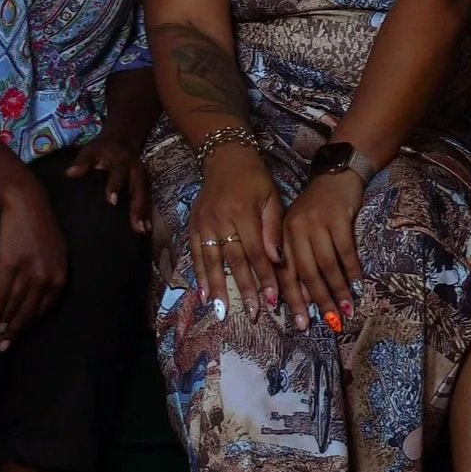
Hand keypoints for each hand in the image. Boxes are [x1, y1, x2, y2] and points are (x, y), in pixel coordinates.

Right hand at [0, 173, 67, 346]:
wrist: (28, 206)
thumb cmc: (43, 230)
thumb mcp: (57, 255)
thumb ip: (51, 277)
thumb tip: (38, 301)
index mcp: (60, 276)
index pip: (45, 309)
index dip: (31, 322)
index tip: (21, 333)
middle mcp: (46, 278)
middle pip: (29, 311)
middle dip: (16, 330)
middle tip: (5, 346)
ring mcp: (27, 272)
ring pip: (14, 305)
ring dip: (4, 322)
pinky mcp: (10, 266)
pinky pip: (2, 293)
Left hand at [65, 135, 152, 234]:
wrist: (123, 138)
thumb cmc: (102, 148)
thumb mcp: (91, 150)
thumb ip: (82, 162)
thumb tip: (70, 173)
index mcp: (121, 159)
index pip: (118, 172)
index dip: (115, 186)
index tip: (111, 201)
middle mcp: (135, 169)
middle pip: (137, 188)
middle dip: (137, 206)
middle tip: (135, 225)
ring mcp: (142, 177)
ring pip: (145, 195)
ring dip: (144, 213)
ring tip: (142, 231)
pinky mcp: (145, 184)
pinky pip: (148, 199)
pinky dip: (148, 214)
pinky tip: (147, 229)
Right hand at [188, 144, 282, 321]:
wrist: (225, 158)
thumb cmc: (255, 180)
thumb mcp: (272, 197)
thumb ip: (273, 228)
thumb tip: (277, 259)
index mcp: (244, 212)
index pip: (256, 252)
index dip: (265, 277)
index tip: (273, 300)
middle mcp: (221, 219)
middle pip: (235, 260)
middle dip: (245, 289)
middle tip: (254, 313)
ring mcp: (204, 223)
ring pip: (212, 260)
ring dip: (218, 288)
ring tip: (222, 311)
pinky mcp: (193, 225)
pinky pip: (196, 254)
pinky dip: (199, 275)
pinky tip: (203, 295)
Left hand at [282, 170, 365, 334]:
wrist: (336, 175)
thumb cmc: (318, 209)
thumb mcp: (301, 230)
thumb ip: (298, 259)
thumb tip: (305, 298)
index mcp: (282, 235)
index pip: (286, 273)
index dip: (294, 300)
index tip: (301, 323)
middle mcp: (296, 229)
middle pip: (306, 272)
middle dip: (318, 300)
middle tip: (328, 322)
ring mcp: (317, 222)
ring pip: (326, 264)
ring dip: (338, 290)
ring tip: (346, 310)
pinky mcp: (337, 217)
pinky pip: (345, 251)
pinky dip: (352, 271)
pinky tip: (357, 287)